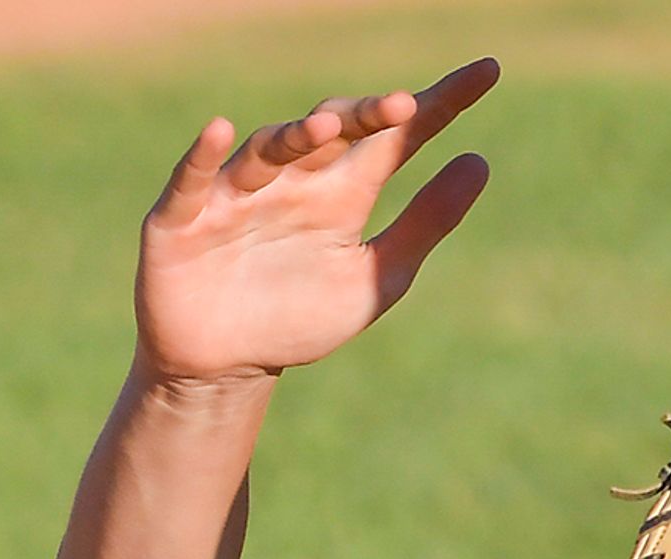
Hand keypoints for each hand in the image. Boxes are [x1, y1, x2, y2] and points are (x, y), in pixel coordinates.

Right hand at [133, 60, 497, 388]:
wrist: (225, 371)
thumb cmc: (296, 321)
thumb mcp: (373, 280)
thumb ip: (424, 225)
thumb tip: (480, 162)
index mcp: (341, 193)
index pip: (394, 137)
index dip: (439, 105)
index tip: (488, 75)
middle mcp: (293, 181)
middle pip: (333, 133)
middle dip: (364, 116)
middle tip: (403, 106)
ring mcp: (237, 195)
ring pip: (269, 150)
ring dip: (295, 137)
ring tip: (328, 130)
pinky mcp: (182, 219)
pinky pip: (194, 180)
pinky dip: (204, 156)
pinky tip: (221, 130)